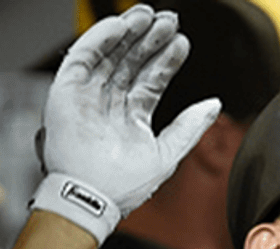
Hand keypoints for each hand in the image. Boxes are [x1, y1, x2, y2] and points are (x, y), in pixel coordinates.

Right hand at [33, 5, 220, 240]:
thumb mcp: (167, 154)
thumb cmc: (125, 187)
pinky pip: (82, 57)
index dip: (166, 61)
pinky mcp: (65, 93)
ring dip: (129, 33)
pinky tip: (121, 25)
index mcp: (130, 119)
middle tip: (169, 20)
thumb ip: (190, 127)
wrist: (93, 199)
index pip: (150, 81)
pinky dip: (100, 38)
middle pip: (131, 63)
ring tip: (150, 16)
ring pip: (109, 55)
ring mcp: (87, 97)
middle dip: (150, 40)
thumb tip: (214, 104)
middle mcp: (108, 106)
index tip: (182, 42)